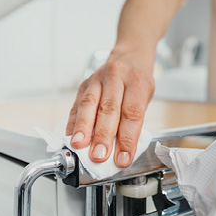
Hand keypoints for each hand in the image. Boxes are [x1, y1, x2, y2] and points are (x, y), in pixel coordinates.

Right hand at [65, 52, 154, 167]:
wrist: (130, 56)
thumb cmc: (138, 81)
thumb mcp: (145, 97)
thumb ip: (133, 121)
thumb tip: (121, 150)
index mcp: (137, 82)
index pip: (132, 113)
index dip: (127, 139)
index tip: (123, 159)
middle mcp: (116, 77)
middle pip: (109, 109)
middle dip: (103, 135)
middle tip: (99, 156)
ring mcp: (97, 79)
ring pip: (89, 104)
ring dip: (83, 128)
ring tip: (79, 145)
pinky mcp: (84, 84)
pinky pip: (77, 104)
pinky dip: (73, 122)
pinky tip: (70, 136)